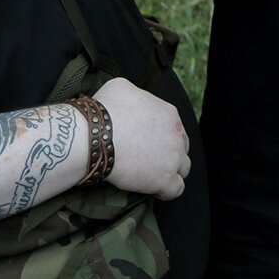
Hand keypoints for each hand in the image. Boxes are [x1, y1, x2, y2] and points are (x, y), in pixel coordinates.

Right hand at [93, 78, 190, 200]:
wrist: (94, 136)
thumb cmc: (104, 111)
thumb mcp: (120, 87)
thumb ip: (134, 93)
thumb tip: (130, 99)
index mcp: (169, 114)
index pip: (174, 128)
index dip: (161, 137)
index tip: (146, 143)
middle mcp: (176, 135)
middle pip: (181, 147)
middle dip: (168, 153)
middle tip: (148, 159)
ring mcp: (173, 158)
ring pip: (184, 168)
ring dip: (171, 172)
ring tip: (152, 176)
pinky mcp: (165, 179)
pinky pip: (176, 189)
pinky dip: (167, 191)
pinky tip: (153, 190)